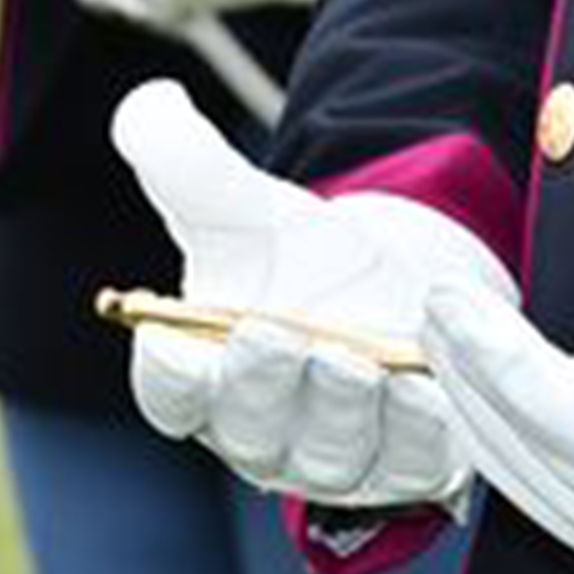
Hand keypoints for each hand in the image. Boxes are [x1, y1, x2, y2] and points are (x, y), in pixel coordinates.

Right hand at [112, 79, 514, 506]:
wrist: (404, 281)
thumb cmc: (303, 258)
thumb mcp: (246, 206)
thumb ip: (185, 161)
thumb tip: (149, 106)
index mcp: (203, 384)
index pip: (171, 397)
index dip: (169, 375)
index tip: (167, 337)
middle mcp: (264, 436)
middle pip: (252, 430)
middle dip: (261, 384)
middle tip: (273, 336)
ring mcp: (338, 461)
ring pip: (333, 454)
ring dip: (341, 409)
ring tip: (353, 360)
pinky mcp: (410, 467)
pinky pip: (413, 462)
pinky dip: (417, 430)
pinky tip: (424, 387)